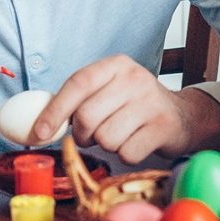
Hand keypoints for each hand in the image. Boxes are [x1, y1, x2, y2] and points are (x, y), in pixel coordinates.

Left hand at [31, 55, 197, 164]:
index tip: (39, 133)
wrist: (181, 116)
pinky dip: (126, 155)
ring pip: (106, 138)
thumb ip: (77, 101)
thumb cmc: (133, 106)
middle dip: (83, 135)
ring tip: (120, 135)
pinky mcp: (163, 127)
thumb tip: (37, 125)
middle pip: (87, 117)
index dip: (54, 110)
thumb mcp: (108, 91)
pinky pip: (127, 153)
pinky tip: (136, 142)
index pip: (78, 83)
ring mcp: (151, 102)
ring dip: (107, 145)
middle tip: (92, 136)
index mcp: (115, 65)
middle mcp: (134, 78)